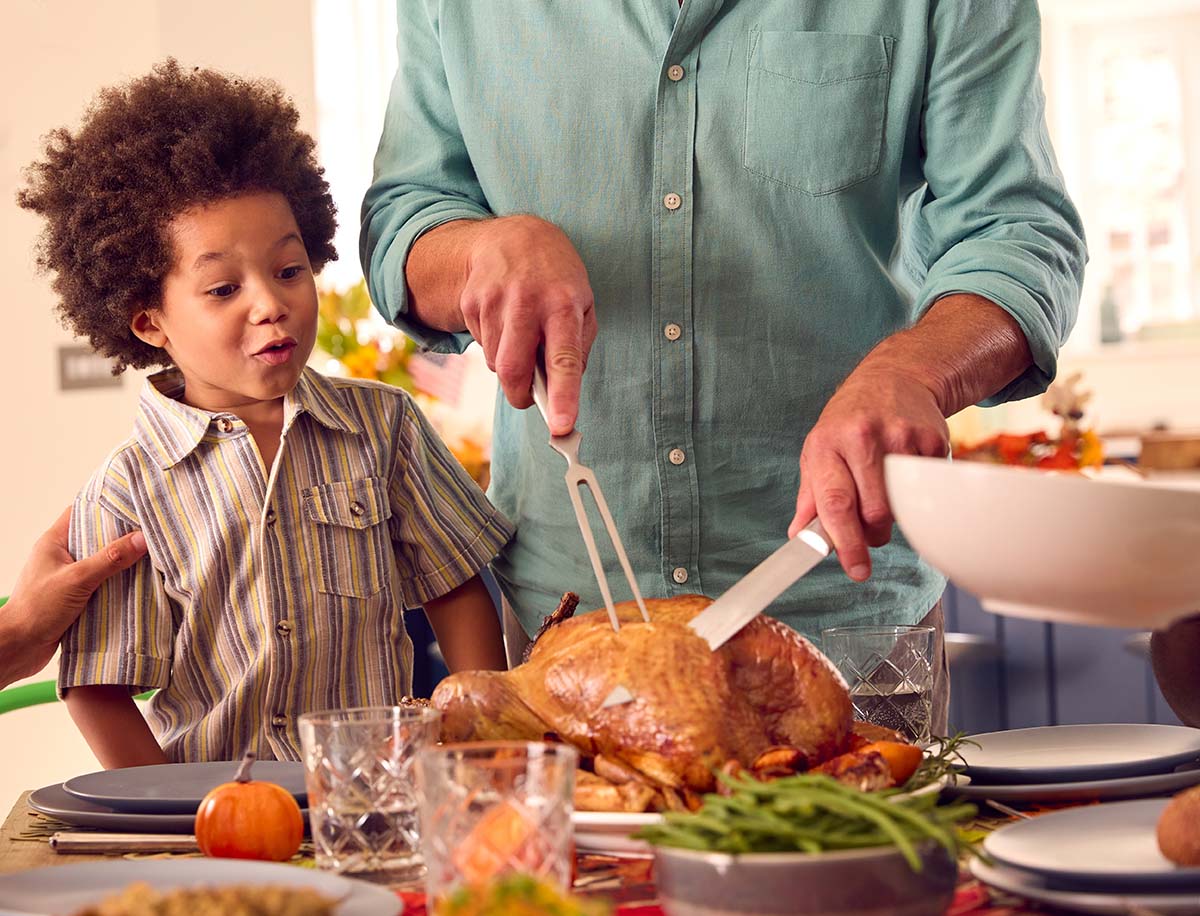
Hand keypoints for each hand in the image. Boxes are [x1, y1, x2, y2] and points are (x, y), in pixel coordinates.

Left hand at [1, 507, 146, 684]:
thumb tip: (142, 538)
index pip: (81, 513)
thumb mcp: (78, 579)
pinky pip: (102, 585)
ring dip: (122, 564)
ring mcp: (68, 578)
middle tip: (150, 532)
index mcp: (54, 543)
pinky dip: (118, 585)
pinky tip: (138, 585)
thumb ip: (110, 558)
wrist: (18, 648)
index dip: (106, 507)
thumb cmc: (37, 609)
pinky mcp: (75, 598)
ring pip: (101, 563)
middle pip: (96, 538)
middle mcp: (61, 557)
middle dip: (122, 537)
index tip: (133, 506)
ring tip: (151, 557)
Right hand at [461, 215, 596, 434]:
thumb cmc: (556, 278)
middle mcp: (527, 302)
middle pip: (513, 370)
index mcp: (563, 304)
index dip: (562, 396)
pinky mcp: (471, 302)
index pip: (563, 359)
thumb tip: (561, 391)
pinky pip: (481, 346)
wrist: (513, 236)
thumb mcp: (582, 303)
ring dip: (508, 367)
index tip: (561, 426)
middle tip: (527, 398)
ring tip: (521, 338)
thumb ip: (577, 348)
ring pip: (494, 363)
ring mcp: (494, 301)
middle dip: (520, 396)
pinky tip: (504, 322)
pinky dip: (494, 347)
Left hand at [788, 368, 948, 580]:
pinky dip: (918, 492)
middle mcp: (862, 438)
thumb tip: (800, 537)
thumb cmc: (848, 422)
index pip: (835, 503)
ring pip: (903, 506)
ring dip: (895, 516)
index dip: (845, 543)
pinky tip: (905, 470)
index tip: (855, 569)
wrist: (893, 378)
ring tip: (885, 494)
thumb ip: (810, 497)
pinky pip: (926, 488)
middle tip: (869, 530)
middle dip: (872, 534)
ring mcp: (901, 437)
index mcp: (827, 444)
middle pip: (875, 512)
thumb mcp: (818, 451)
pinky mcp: (932, 439)